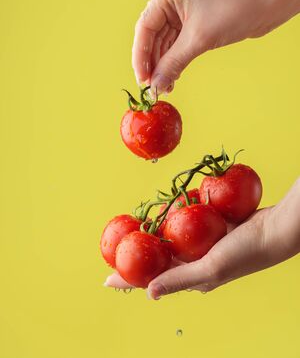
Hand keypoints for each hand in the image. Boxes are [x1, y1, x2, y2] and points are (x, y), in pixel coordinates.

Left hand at [104, 178, 299, 298]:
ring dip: (153, 235)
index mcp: (193, 278)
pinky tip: (162, 209)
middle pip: (158, 260)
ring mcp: (202, 245)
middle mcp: (195, 263)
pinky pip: (185, 224)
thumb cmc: (245, 251)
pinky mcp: (209, 229)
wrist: (273, 228)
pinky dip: (173, 218)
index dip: (129, 280)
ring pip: (170, 240)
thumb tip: (147, 293)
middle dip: (137, 256)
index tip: (106, 278)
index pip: (153, 280)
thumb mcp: (210, 268)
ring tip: (132, 228)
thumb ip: (179, 278)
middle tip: (116, 247)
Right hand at [132, 0, 299, 93]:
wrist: (266, 7)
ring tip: (164, 87)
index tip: (142, 79)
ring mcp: (181, 11)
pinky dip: (174, 61)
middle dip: (153, 63)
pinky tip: (172, 77)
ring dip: (163, 65)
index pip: (145, 27)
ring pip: (164, 43)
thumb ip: (173, 64)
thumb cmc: (235, 12)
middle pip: (152, 36)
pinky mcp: (192, 22)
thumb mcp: (199, 40)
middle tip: (152, 87)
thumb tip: (155, 87)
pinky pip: (176, 44)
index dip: (141, 56)